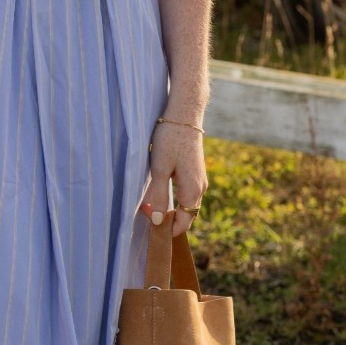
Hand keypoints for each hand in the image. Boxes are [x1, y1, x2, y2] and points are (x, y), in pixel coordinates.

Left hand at [140, 118, 206, 237]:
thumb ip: (158, 196)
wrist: (184, 115)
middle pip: (186, 215)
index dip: (167, 229)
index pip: (184, 223)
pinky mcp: (195, 171)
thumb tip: (157, 221)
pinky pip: (186, 193)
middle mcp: (200, 188)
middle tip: (144, 212)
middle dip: (167, 219)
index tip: (148, 225)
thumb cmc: (170, 140)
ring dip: (169, 207)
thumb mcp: (159, 169)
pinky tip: (159, 188)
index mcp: (193, 191)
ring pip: (186, 204)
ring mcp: (199, 179)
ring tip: (148, 202)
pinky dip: (174, 197)